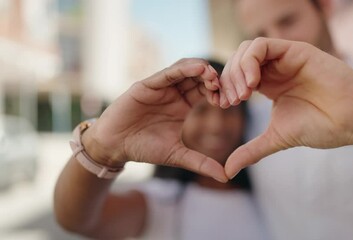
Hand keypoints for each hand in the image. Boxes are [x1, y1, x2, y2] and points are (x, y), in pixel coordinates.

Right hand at [82, 58, 227, 181]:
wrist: (116, 147)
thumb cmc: (144, 148)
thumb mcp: (178, 155)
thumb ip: (201, 163)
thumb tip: (226, 177)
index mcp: (183, 105)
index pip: (205, 91)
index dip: (217, 92)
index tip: (229, 100)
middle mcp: (173, 93)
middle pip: (198, 78)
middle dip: (212, 79)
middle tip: (222, 85)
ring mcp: (161, 87)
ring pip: (185, 70)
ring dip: (200, 70)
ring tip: (212, 75)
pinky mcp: (147, 85)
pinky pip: (168, 73)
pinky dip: (183, 69)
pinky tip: (198, 69)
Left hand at [215, 38, 352, 177]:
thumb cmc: (320, 126)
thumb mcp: (276, 138)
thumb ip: (251, 151)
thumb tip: (228, 171)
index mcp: (268, 84)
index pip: (235, 75)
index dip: (223, 88)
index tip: (223, 106)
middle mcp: (274, 69)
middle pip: (236, 60)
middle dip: (227, 79)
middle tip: (232, 101)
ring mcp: (285, 58)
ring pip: (247, 49)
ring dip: (237, 70)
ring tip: (243, 94)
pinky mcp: (297, 51)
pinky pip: (263, 45)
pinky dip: (250, 61)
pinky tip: (253, 83)